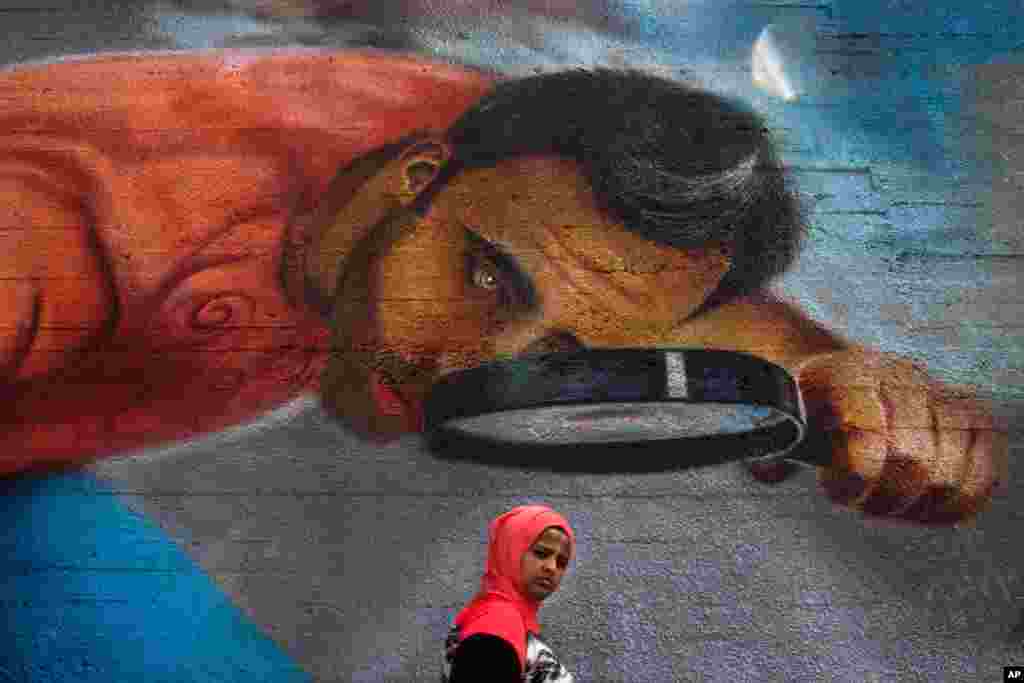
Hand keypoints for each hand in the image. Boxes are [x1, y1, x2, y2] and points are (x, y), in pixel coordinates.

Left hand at [781, 349, 1007, 523]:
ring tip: (886, 505)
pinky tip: (929, 510)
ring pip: (952, 465)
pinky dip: (963, 497)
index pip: (868, 426)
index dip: (857, 472)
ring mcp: (937, 392)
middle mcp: (898, 375)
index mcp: (846, 372)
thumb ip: (770, 447)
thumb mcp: (775, 424)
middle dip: (884, 496)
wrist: (830, 380)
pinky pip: (987, 461)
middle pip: (914, 457)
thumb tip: (772, 471)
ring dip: (918, 503)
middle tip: (858, 502)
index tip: (835, 492)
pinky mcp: (967, 414)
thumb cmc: (799, 413)